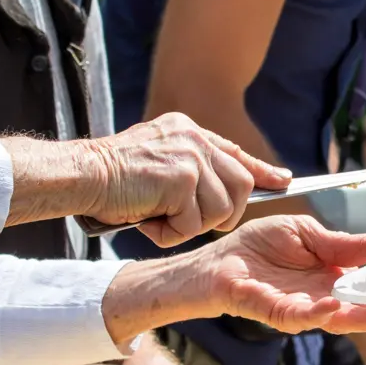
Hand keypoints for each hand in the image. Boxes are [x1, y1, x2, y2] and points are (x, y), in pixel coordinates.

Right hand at [86, 111, 291, 246]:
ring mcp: (190, 158)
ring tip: (157, 217)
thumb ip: (186, 168)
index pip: (236, 153)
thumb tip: (216, 195)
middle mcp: (195, 139)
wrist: (80, 174)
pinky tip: (147, 220)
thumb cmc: (108, 178)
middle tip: (184, 220)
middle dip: (221, 214)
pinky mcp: (181, 179)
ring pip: (219, 210)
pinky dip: (170, 233)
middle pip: (240, 187)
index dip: (262, 171)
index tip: (284, 181)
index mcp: (189, 131)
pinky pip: (193, 223)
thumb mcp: (155, 161)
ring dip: (189, 225)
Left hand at [200, 215, 365, 334]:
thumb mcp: (306, 234)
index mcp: (333, 278)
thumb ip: (339, 244)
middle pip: (362, 310)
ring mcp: (302, 308)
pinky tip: (333, 305)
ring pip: (337, 319)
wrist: (219, 259)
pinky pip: (300, 317)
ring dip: (360, 318)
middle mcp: (323, 297)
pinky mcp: (276, 312)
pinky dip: (317, 313)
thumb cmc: (259, 246)